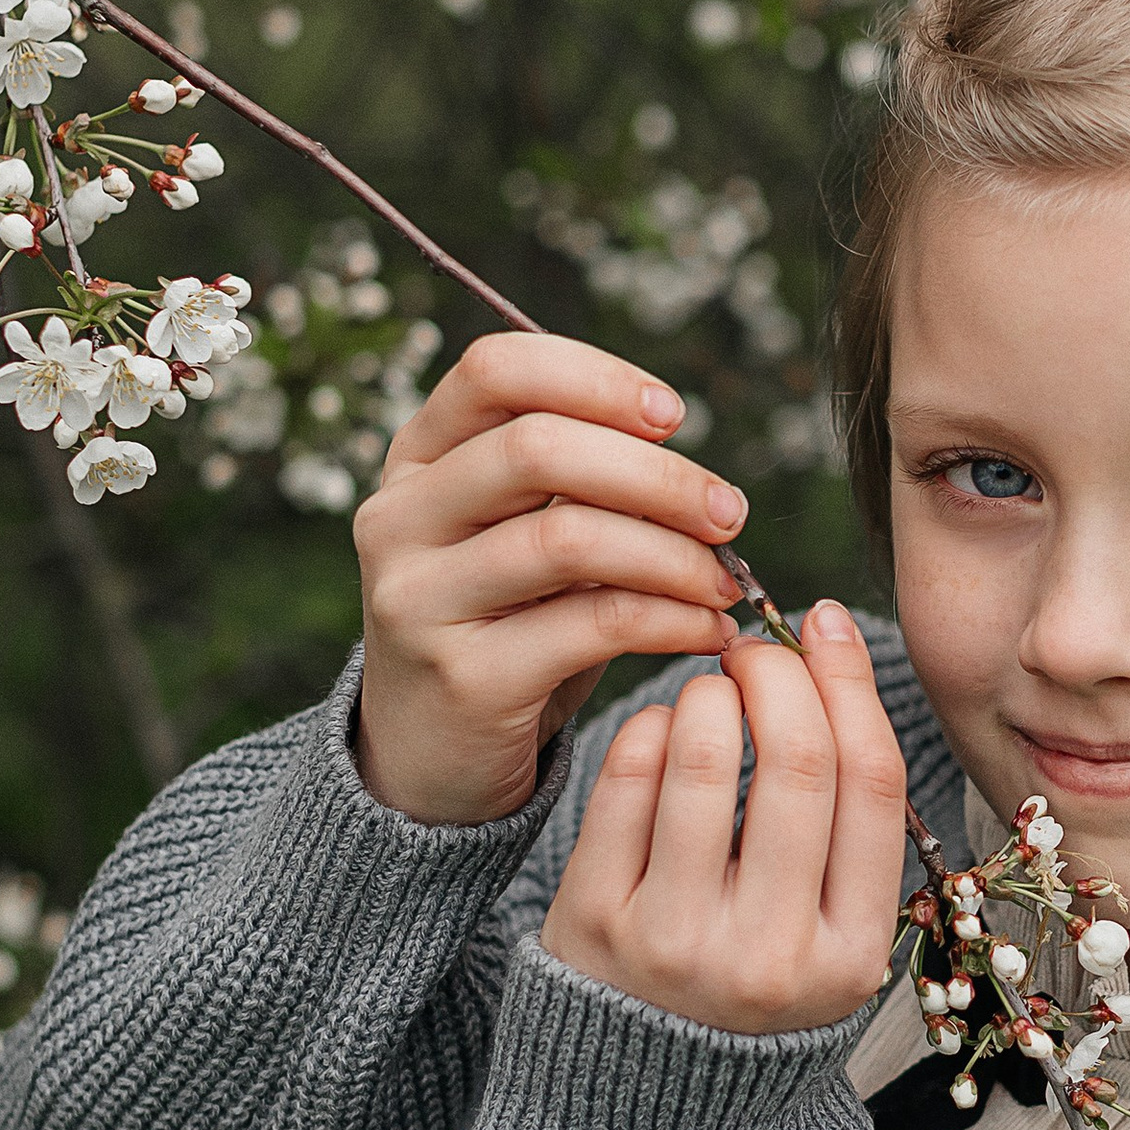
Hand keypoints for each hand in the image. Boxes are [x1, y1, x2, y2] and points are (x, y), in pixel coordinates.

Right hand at [351, 331, 747, 826]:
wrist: (432, 758)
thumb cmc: (505, 626)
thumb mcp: (522, 537)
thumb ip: (579, 483)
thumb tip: (688, 456)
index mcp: (417, 458)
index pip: (495, 370)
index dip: (595, 377)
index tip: (673, 415)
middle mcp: (400, 518)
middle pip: (538, 448)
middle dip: (657, 475)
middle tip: (729, 512)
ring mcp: (420, 599)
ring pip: (569, 538)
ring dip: (675, 555)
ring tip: (727, 582)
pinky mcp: (465, 677)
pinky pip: (592, 624)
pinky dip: (671, 619)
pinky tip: (709, 630)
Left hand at [543, 604, 909, 1033]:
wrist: (641, 1100)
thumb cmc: (750, 977)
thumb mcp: (827, 928)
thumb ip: (844, 814)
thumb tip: (828, 640)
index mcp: (850, 956)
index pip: (872, 782)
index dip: (852, 683)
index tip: (826, 625)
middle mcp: (769, 956)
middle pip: (798, 761)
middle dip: (778, 673)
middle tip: (755, 650)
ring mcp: (678, 942)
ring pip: (706, 758)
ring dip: (709, 694)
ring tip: (708, 692)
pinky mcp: (596, 922)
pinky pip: (626, 780)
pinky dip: (648, 729)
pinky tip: (659, 730)